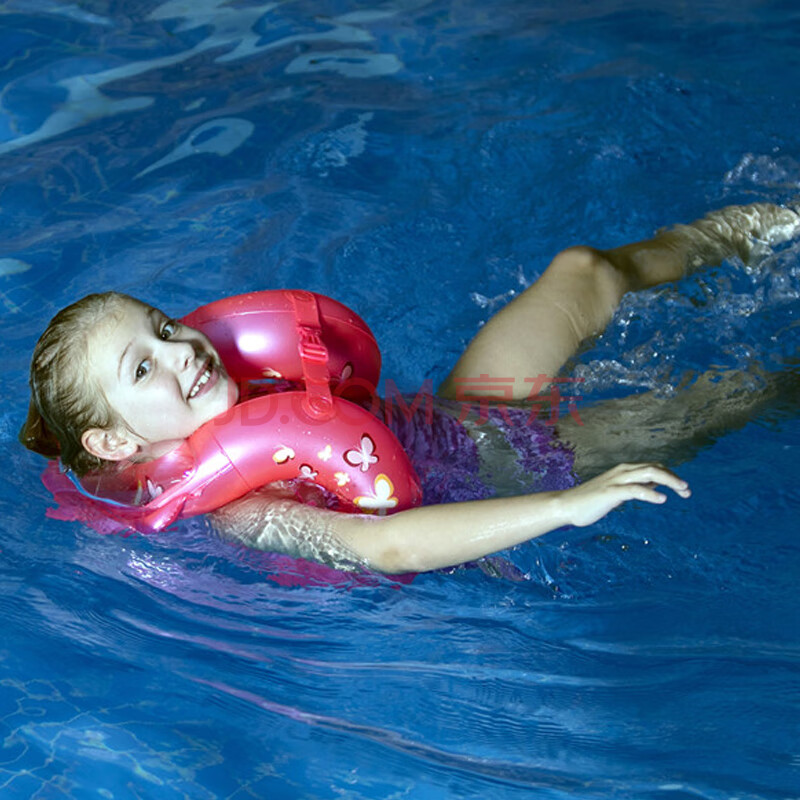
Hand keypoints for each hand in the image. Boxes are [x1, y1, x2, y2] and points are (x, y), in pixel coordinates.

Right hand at [564, 462, 690, 527]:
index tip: (683, 489)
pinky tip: (661, 499)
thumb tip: (653, 484)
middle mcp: (622, 471)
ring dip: (668, 480)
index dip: (670, 475)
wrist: (567, 506)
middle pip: (654, 468)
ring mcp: (616, 480)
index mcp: (624, 471)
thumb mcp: (617, 492)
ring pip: (648, 474)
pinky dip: (650, 492)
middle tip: (687, 490)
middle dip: (673, 477)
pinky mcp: (611, 492)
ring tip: (682, 490)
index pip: (653, 467)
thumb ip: (633, 486)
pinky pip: (634, 490)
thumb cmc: (591, 501)